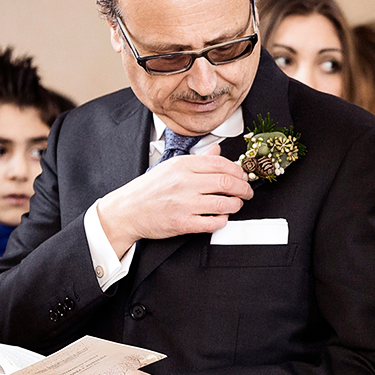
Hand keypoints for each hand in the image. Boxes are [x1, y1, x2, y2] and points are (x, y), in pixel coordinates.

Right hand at [96, 143, 253, 256]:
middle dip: (244, 188)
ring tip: (236, 204)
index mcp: (182, 165)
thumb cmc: (148, 189)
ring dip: (236, 205)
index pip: (220, 163)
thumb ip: (197, 160)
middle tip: (247, 192)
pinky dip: (222, 220)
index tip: (243, 176)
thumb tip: (217, 151)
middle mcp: (184, 183)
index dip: (238, 171)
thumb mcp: (171, 167)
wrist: (127, 210)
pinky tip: (222, 217)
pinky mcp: (183, 223)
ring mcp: (184, 203)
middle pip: (227, 183)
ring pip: (224, 203)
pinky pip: (212, 223)